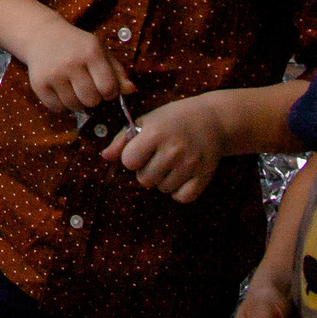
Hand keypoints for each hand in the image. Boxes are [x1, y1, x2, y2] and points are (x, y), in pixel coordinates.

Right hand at [21, 18, 131, 114]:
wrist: (42, 35)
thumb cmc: (77, 45)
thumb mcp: (99, 51)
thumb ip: (116, 71)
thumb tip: (131, 90)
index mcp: (90, 52)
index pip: (108, 88)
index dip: (110, 93)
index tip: (105, 88)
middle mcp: (71, 63)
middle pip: (92, 100)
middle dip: (93, 98)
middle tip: (88, 88)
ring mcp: (53, 74)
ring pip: (74, 106)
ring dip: (78, 102)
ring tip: (75, 89)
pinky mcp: (38, 84)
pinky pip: (57, 108)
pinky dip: (62, 105)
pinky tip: (61, 91)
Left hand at [104, 94, 226, 202]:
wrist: (212, 119)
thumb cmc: (173, 119)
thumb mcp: (147, 121)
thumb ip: (123, 140)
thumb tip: (105, 158)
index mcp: (155, 133)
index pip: (128, 161)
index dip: (132, 157)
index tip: (141, 150)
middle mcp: (172, 150)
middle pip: (144, 180)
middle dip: (147, 171)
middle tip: (158, 157)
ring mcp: (189, 165)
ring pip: (162, 189)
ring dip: (163, 179)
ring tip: (172, 163)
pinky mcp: (203, 177)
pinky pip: (181, 197)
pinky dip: (179, 191)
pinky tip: (182, 175)